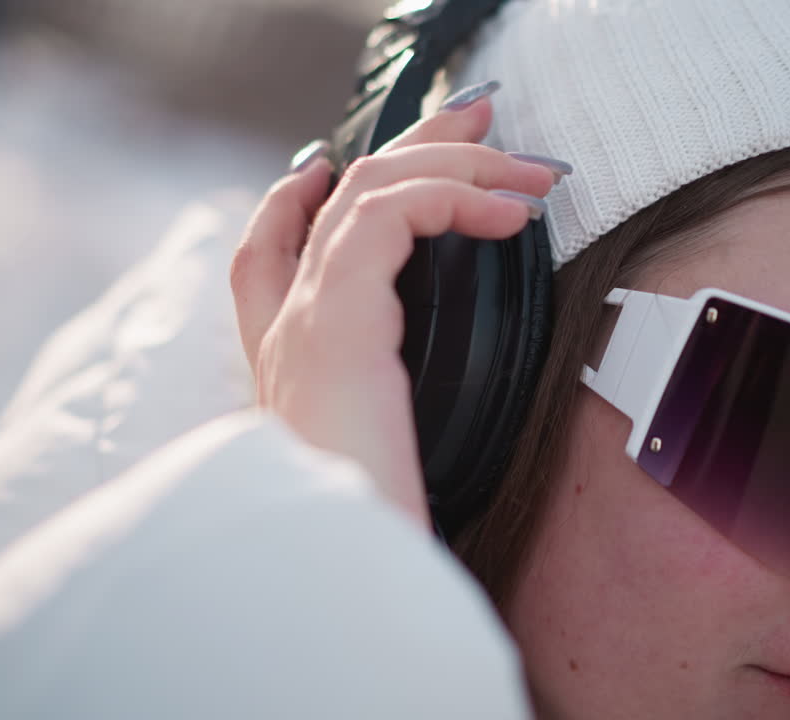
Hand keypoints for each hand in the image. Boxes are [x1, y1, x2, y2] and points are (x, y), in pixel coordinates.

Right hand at [229, 94, 558, 527]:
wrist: (341, 578)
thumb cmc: (370, 537)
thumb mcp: (380, 465)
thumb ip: (387, 421)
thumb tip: (419, 415)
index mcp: (286, 367)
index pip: (266, 255)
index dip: (293, 197)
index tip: (337, 161)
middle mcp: (283, 333)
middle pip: (330, 198)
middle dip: (407, 146)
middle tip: (477, 121)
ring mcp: (303, 319)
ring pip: (366, 190)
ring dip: (453, 163)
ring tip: (523, 171)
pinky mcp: (338, 320)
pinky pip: (392, 216)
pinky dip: (453, 198)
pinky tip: (509, 216)